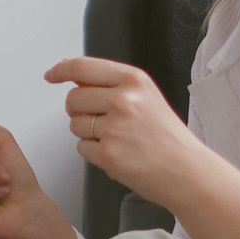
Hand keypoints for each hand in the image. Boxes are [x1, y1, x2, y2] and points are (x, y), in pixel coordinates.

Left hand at [44, 57, 212, 207]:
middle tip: (102, 121)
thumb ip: (111, 85)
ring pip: (74, 124)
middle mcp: (124, 100)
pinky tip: (118, 153)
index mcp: (134, 80)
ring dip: (87, 134)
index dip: (61, 70)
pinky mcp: (109, 154)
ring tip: (117, 139)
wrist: (187, 171)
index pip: (82, 67)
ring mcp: (115, 128)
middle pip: (73, 98)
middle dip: (79, 110)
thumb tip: (73, 76)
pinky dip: (94, 153)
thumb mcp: (146, 97)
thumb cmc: (167, 137)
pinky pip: (82, 148)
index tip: (52, 75)